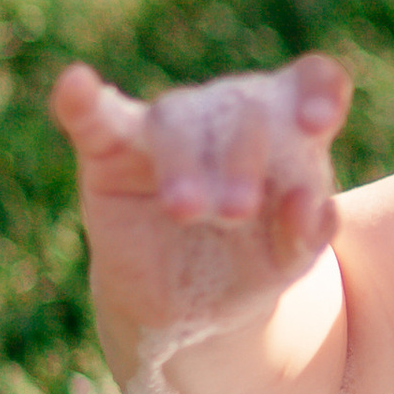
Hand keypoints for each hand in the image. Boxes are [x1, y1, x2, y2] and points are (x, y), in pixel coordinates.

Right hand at [49, 54, 349, 357]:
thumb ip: (308, 233)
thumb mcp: (291, 259)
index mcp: (286, 127)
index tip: (317, 125)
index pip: (311, 82)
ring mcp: (168, 128)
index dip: (317, 91)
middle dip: (242, 157)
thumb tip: (308, 202)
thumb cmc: (251, 265)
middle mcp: (227, 114)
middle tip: (238, 211)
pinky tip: (75, 83)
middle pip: (241, 107)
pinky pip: (95, 118)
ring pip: (176, 118)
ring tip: (188, 210)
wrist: (188, 311)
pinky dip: (83, 102)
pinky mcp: (110, 151)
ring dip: (184, 162)